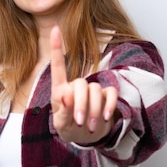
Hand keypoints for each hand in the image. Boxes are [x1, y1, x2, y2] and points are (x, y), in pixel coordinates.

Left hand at [50, 25, 117, 143]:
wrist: (88, 137)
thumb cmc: (70, 129)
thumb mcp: (61, 125)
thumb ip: (62, 111)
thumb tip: (65, 96)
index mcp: (61, 90)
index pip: (58, 66)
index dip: (57, 47)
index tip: (55, 28)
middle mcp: (77, 86)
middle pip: (81, 84)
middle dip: (80, 104)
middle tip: (79, 122)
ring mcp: (93, 89)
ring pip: (96, 90)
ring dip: (94, 110)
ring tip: (90, 126)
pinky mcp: (107, 95)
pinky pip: (111, 93)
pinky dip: (109, 105)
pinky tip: (106, 117)